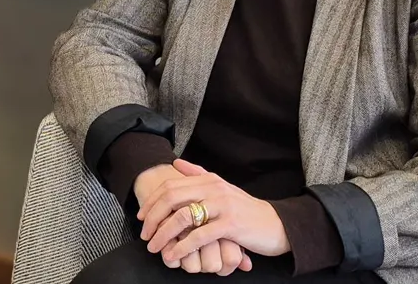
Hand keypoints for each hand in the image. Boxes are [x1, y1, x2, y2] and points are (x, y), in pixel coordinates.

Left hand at [137, 159, 290, 265]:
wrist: (276, 224)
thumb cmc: (245, 209)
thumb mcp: (221, 187)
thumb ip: (198, 174)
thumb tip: (176, 162)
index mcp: (208, 179)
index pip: (170, 186)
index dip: (151, 201)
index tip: (141, 216)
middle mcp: (213, 188)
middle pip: (171, 198)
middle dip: (152, 217)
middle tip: (144, 234)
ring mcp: (222, 206)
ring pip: (182, 217)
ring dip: (163, 234)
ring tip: (154, 247)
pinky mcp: (231, 225)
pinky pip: (200, 236)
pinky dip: (183, 247)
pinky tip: (174, 255)